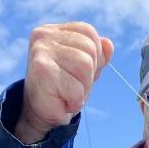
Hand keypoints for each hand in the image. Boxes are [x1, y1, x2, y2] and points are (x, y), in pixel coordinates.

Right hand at [15, 22, 113, 143]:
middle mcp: (44, 35)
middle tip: (71, 87)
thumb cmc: (62, 91)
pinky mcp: (42, 70)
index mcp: (53, 31)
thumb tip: (108, 44)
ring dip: (82, 88)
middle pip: (90, 49)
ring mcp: (41, 51)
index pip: (88, 32)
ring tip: (67, 94)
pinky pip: (76, 88)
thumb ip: (97, 56)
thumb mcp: (84, 71)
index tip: (77, 73)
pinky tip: (62, 102)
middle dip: (88, 75)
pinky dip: (75, 101)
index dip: (94, 56)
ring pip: (85, 66)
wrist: (40, 116)